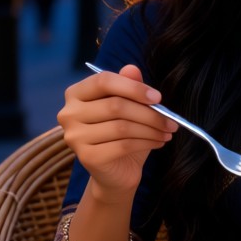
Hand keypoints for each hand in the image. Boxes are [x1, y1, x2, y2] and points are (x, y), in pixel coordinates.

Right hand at [58, 64, 176, 196]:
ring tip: (167, 132)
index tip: (158, 97)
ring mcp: (75, 137)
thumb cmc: (121, 134)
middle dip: (149, 113)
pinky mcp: (87, 157)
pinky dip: (146, 142)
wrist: (115, 172)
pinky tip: (158, 142)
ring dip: (151, 129)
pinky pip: (124, 145)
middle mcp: (69, 113)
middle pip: (115, 105)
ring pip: (122, 127)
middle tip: (171, 121)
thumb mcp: (128, 106)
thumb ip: (128, 86)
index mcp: (76, 94)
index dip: (133, 87)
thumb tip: (132, 68)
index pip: (103, 81)